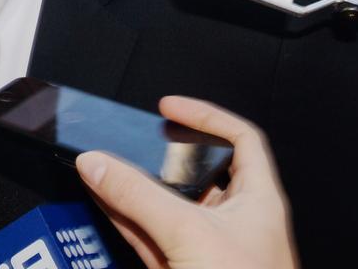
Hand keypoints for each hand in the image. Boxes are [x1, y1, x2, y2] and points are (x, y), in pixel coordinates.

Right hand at [75, 95, 297, 268]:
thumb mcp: (189, 234)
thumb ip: (139, 196)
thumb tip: (99, 164)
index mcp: (258, 202)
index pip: (241, 139)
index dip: (206, 116)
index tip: (168, 107)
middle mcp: (236, 222)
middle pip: (194, 173)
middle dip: (157, 156)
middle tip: (128, 140)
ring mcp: (207, 249)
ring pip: (166, 204)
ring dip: (133, 186)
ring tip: (102, 164)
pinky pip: (149, 234)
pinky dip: (125, 217)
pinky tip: (103, 199)